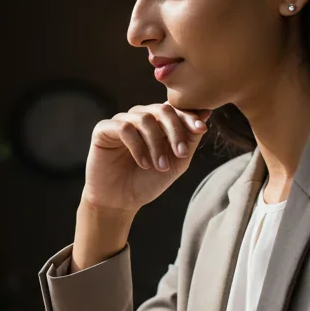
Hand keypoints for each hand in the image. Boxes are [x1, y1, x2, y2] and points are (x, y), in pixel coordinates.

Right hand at [82, 103, 208, 212]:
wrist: (120, 201)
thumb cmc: (148, 182)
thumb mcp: (177, 162)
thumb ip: (189, 138)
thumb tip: (206, 112)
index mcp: (157, 122)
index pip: (175, 109)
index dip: (189, 116)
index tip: (201, 129)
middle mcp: (139, 117)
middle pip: (162, 110)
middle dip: (175, 131)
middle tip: (181, 154)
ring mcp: (121, 121)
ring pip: (145, 119)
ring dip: (157, 144)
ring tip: (160, 166)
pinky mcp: (104, 129)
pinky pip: (125, 128)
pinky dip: (138, 146)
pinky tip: (143, 163)